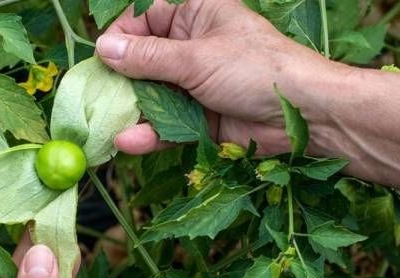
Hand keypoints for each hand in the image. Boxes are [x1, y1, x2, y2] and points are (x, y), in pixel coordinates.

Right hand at [96, 0, 343, 156]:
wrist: (304, 115)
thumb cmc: (256, 68)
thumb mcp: (196, 58)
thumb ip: (147, 57)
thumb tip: (103, 48)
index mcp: (194, 15)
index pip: (144, 17)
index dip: (120, 34)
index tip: (100, 56)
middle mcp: (191, 48)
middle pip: (142, 60)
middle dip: (119, 79)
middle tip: (96, 96)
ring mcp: (194, 85)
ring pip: (152, 96)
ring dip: (131, 110)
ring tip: (106, 123)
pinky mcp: (200, 119)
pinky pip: (167, 125)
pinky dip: (148, 134)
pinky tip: (127, 141)